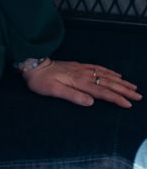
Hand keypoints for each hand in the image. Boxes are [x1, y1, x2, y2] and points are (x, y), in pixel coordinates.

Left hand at [22, 59, 141, 108]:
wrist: (32, 64)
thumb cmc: (41, 81)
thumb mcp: (53, 91)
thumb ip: (73, 96)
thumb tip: (91, 102)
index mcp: (79, 82)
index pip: (102, 92)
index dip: (116, 98)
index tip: (128, 104)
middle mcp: (83, 74)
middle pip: (108, 83)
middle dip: (124, 90)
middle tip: (138, 96)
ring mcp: (81, 69)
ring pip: (105, 75)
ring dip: (120, 81)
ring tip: (132, 86)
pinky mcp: (78, 66)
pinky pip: (97, 68)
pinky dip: (109, 71)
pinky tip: (115, 74)